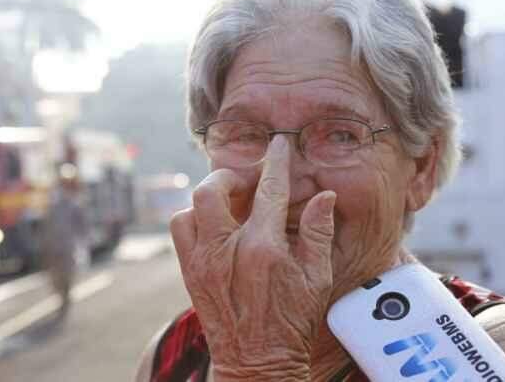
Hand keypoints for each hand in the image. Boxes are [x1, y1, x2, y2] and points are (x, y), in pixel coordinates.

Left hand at [170, 136, 336, 380]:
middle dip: (232, 176)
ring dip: (210, 197)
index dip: (275, 161)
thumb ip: (318, 232)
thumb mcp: (317, 278)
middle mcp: (226, 251)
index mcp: (264, 248)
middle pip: (212, 190)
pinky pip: (180, 231)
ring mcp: (203, 263)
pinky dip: (195, 218)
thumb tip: (324, 196)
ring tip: (232, 202)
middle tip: (251, 181)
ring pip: (190, 208)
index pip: (268, 189)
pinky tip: (217, 225)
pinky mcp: (191, 275)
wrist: (257, 363)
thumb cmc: (292, 323)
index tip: (278, 145)